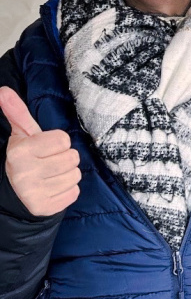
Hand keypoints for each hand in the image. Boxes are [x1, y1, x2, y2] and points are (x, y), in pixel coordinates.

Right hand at [0, 86, 80, 215]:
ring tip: (50, 175)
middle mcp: (26, 173)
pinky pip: (75, 192)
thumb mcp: (21, 134)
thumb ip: (16, 112)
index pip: (64, 140)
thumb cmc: (25, 157)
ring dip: (67, 174)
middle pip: (73, 157)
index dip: (58, 142)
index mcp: (20, 152)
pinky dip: (67, 190)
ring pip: (76, 175)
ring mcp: (35, 193)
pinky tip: (52, 188)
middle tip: (49, 162)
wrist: (13, 192)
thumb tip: (3, 90)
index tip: (45, 148)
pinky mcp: (45, 208)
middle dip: (65, 157)